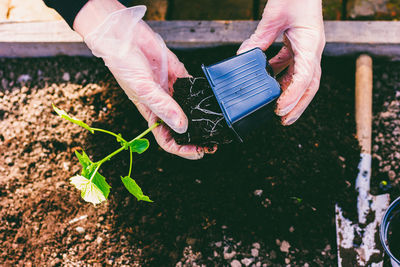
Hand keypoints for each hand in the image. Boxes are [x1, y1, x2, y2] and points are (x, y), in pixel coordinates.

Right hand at [75, 4, 205, 158]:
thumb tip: (183, 127)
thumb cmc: (124, 65)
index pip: (168, 139)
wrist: (124, 36)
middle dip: (197, 138)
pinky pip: (194, 87)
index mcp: (152, 114)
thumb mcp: (144, 89)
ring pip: (191, 110)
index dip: (183, 149)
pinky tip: (214, 100)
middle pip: (183, 128)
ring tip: (218, 124)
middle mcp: (164, 105)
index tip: (200, 151)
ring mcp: (173, 90)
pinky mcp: (179, 75)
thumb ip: (164, 107)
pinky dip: (204, 94)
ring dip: (204, 118)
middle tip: (214, 142)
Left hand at [238, 0, 324, 124]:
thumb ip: (259, 39)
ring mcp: (307, 48)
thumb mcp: (273, 17)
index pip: (305, 77)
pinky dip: (282, 76)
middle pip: (309, 85)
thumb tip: (243, 58)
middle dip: (297, 105)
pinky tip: (270, 82)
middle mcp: (312, 49)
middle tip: (284, 120)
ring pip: (301, 78)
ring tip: (277, 108)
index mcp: (311, 44)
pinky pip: (292, 66)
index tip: (280, 110)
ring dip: (290, 94)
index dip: (293, 96)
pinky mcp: (299, 45)